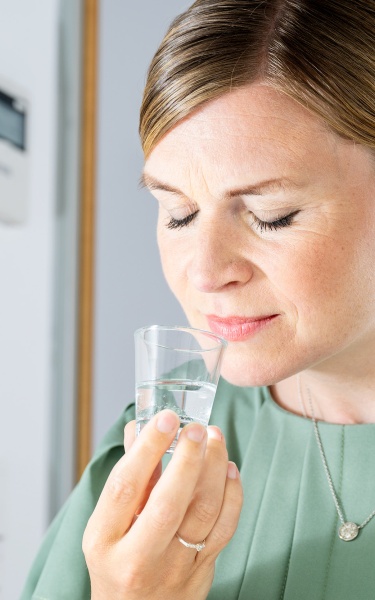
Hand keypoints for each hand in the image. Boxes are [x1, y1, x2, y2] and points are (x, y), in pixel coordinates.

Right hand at [83, 410, 242, 599]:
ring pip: (204, 513)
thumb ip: (127, 477)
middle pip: (169, 503)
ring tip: (215, 437)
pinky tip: (229, 469)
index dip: (148, 448)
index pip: (125, 486)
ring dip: (215, 469)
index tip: (166, 419)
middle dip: (188, 459)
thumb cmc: (117, 562)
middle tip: (197, 427)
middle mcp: (139, 556)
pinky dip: (233, 494)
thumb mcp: (107, 524)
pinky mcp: (202, 571)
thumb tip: (140, 428)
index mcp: (106, 539)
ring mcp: (175, 567)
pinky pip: (225, 529)